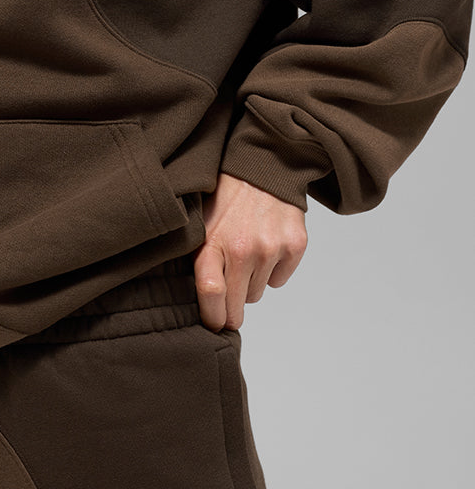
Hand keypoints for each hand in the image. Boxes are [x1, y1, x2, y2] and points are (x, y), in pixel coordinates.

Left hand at [193, 172, 307, 331]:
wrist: (262, 165)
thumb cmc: (225, 196)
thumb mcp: (199, 222)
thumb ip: (196, 256)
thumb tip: (195, 299)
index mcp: (212, 243)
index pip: (211, 295)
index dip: (212, 317)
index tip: (212, 323)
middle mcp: (242, 250)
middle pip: (236, 305)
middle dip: (231, 311)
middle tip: (227, 304)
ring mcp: (270, 249)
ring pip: (257, 293)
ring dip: (250, 282)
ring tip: (245, 253)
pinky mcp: (294, 247)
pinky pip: (279, 280)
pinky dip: (272, 271)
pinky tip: (264, 247)